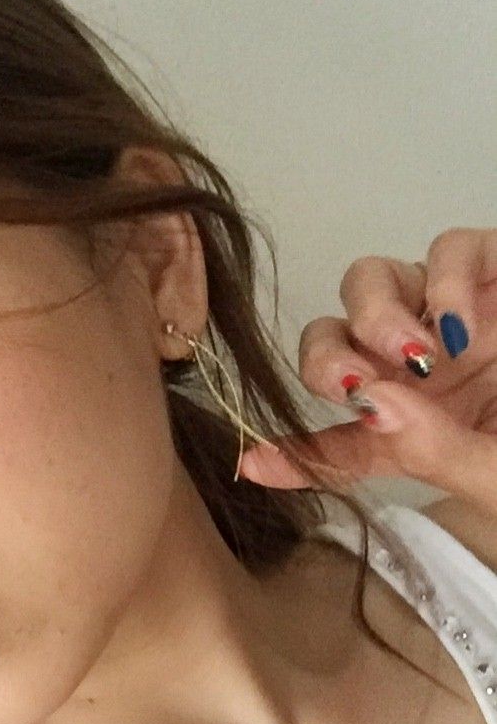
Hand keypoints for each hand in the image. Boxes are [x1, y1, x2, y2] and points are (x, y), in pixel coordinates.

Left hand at [238, 228, 496, 516]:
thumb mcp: (495, 477)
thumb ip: (431, 450)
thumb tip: (372, 406)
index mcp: (415, 429)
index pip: (336, 440)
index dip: (291, 451)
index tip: (252, 462)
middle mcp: (421, 372)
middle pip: (330, 343)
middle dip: (326, 360)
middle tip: (355, 388)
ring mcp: (455, 318)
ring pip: (367, 282)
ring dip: (373, 314)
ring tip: (419, 354)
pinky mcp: (496, 272)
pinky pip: (446, 246)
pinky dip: (441, 277)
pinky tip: (461, 323)